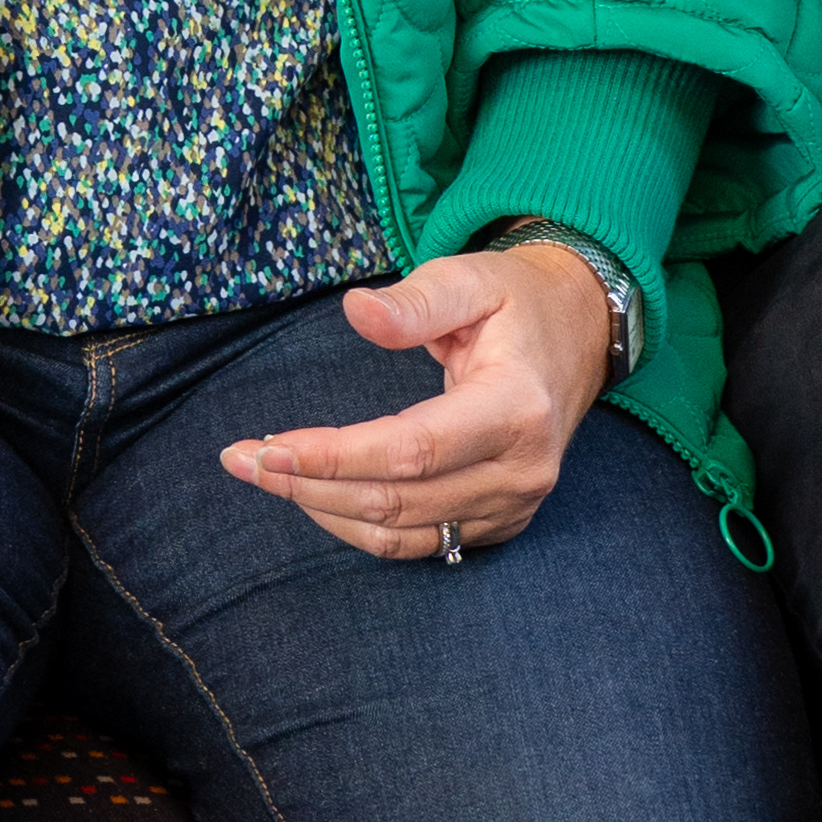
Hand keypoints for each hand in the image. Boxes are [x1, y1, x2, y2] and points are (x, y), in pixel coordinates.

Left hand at [218, 242, 617, 561]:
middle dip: (309, 486)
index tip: (267, 448)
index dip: (335, 457)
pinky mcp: (502, 522)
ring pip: (403, 534)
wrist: (579, 334)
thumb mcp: (472, 278)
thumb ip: (415, 300)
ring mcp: (515, 505)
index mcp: (517, 409)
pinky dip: (359, 526)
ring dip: (324, 510)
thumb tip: (357, 311)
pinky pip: (422, 543)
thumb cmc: (518, 302)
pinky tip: (316, 494)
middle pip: (397, 500)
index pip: (411, 451)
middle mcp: (521, 470)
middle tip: (242, 460)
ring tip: (265, 475)